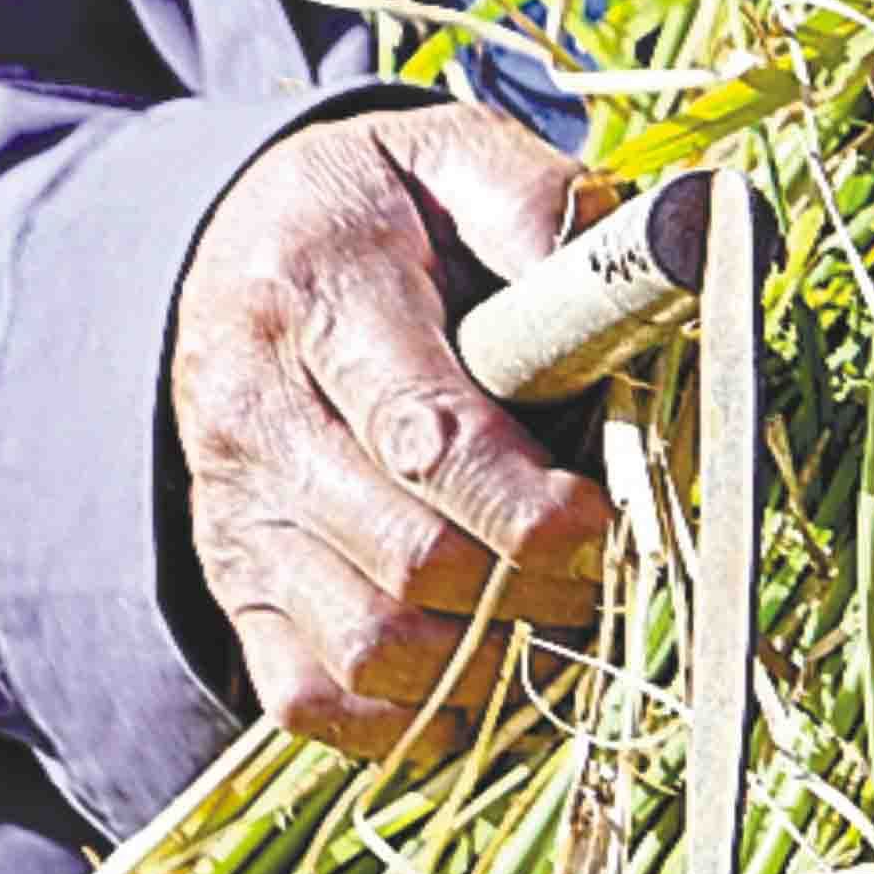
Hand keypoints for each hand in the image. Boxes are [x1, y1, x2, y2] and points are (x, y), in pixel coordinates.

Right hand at [165, 102, 618, 758]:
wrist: (234, 236)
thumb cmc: (380, 205)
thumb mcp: (451, 153)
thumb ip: (540, 201)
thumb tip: (640, 253)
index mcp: (321, 296)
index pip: (424, 433)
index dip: (526, 502)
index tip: (605, 521)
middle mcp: (257, 416)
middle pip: (403, 554)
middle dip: (527, 583)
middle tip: (605, 569)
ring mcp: (237, 510)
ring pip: (360, 641)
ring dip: (479, 658)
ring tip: (557, 618)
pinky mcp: (232, 577)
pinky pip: (303, 692)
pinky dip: (398, 719)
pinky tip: (476, 682)